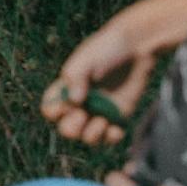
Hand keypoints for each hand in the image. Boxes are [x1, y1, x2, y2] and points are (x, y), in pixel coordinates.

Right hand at [40, 16, 159, 145]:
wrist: (137, 48)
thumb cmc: (107, 48)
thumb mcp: (86, 59)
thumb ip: (75, 77)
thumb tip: (74, 101)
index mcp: (66, 88)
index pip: (50, 109)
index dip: (54, 112)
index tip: (65, 104)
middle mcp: (80, 103)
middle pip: (66, 129)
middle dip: (72, 128)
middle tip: (82, 115)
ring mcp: (99, 111)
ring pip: (88, 137)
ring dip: (92, 135)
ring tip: (102, 121)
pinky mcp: (117, 116)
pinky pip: (110, 137)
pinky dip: (111, 137)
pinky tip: (116, 129)